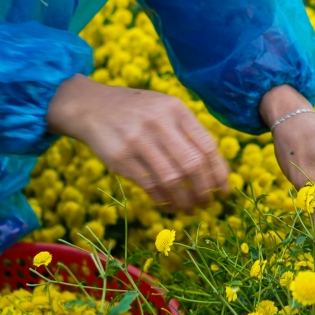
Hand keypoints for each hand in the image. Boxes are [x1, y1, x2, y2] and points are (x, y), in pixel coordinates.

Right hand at [46, 76, 228, 211]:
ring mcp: (138, 140)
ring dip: (185, 200)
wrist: (90, 106)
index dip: (219, 172)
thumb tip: (214, 169)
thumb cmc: (134, 111)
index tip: (223, 190)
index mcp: (175, 109)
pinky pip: (150, 185)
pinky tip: (168, 204)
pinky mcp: (121, 158)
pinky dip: (163, 199)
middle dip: (205, 190)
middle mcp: (159, 122)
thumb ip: (185, 130)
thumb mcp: (162, 108)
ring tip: (190, 209)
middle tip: (207, 204)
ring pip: (173, 179)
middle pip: (193, 164)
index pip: (207, 145)